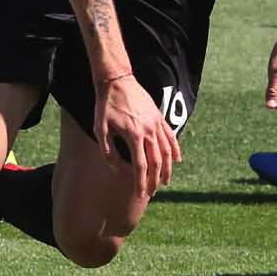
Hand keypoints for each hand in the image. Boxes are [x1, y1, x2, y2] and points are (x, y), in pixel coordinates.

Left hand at [93, 74, 179, 198]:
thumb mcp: (100, 129)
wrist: (117, 81)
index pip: (140, 166)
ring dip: (167, 169)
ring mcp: (156, 123)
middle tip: (152, 193)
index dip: (141, 182)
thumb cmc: (105, 106)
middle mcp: (148, 130)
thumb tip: (116, 169)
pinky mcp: (159, 117)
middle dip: (155, 180)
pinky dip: (175, 149)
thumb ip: (107, 151)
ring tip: (165, 182)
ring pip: (166, 151)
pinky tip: (176, 160)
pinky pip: (170, 136)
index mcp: (133, 135)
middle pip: (156, 162)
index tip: (140, 194)